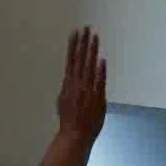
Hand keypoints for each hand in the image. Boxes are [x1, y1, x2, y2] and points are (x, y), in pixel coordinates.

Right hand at [55, 27, 107, 141]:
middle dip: (83, 43)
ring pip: (89, 67)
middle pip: (80, 59)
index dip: (73, 46)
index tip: (76, 33)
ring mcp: (87, 90)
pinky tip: (101, 60)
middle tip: (86, 28)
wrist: (75, 136)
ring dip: (91, 51)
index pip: (71, 60)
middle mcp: (77, 84)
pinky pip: (99, 82)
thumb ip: (67, 89)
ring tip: (94, 37)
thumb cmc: (69, 122)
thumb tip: (68, 78)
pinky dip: (100, 71)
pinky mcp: (96, 98)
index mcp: (68, 84)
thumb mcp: (63, 102)